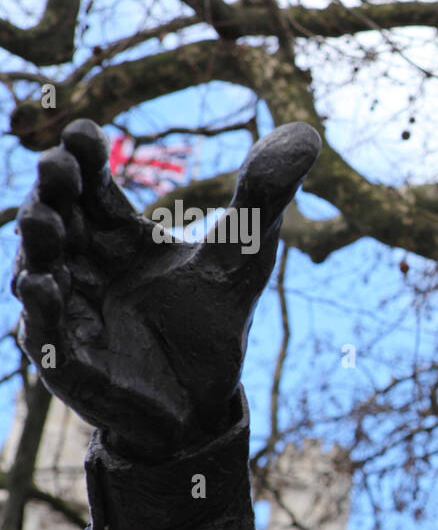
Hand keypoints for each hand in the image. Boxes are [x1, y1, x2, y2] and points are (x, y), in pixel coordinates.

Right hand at [11, 119, 319, 460]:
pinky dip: (41, 309)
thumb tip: (308, 132)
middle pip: (58, 218)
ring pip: (39, 268)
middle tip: (57, 167)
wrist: (206, 399)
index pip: (91, 186)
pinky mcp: (67, 360)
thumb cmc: (214, 319)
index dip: (84, 158)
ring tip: (44, 219)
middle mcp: (84, 265)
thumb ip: (265, 194)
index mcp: (117, 234)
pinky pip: (43, 332)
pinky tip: (43, 284)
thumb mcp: (245, 253)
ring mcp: (69, 311)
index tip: (84, 131)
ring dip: (37, 243)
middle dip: (52, 193)